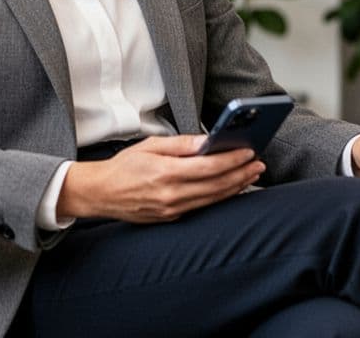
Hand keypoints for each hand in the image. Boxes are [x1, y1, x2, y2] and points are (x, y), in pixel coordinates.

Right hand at [58, 135, 264, 222]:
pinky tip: (230, 188)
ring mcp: (172, 210)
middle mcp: (171, 195)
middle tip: (259, 164)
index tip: (249, 151)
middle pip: (217, 186)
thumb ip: (181, 144)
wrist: (100, 194)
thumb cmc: (124, 166)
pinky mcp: (171, 218)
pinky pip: (202, 207)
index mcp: (166, 173)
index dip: (232, 160)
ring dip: (236, 187)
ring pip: (213, 199)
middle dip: (241, 174)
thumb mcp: (150, 146)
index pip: (209, 167)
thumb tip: (208, 141)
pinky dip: (220, 197)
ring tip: (251, 175)